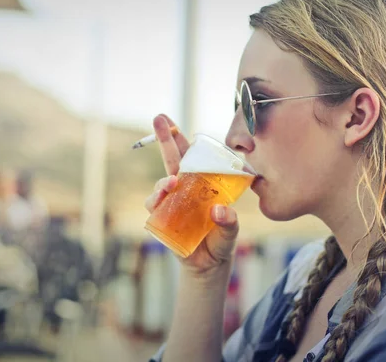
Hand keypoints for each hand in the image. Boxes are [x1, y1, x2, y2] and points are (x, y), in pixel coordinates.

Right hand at [145, 115, 240, 274]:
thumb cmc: (221, 241)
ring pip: (162, 183)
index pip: (193, 157)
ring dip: (164, 180)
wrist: (208, 266)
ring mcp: (172, 203)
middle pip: (172, 160)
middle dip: (164, 138)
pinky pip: (154, 206)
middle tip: (159, 118)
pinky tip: (163, 199)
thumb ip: (230, 222)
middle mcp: (185, 189)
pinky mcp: (162, 219)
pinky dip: (157, 201)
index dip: (183, 138)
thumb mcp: (231, 231)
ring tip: (171, 182)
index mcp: (202, 184)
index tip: (176, 121)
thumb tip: (220, 211)